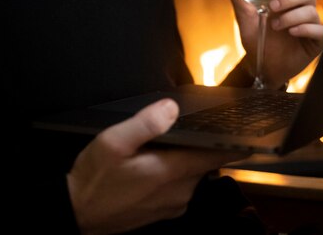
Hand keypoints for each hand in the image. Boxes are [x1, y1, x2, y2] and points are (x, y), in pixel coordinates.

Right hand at [67, 98, 241, 233]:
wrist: (75, 213)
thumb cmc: (94, 178)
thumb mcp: (114, 142)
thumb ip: (146, 123)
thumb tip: (171, 108)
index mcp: (171, 172)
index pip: (217, 155)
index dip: (234, 141)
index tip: (247, 128)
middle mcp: (179, 192)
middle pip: (204, 161)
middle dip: (200, 143)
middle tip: (185, 125)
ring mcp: (173, 204)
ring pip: (192, 173)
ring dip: (185, 158)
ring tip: (163, 142)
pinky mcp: (163, 211)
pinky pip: (180, 185)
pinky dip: (175, 172)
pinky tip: (153, 163)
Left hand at [221, 0, 322, 88]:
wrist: (259, 65)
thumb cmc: (255, 37)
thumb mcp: (243, 14)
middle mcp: (302, 9)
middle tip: (272, 7)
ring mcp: (311, 25)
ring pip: (311, 11)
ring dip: (291, 17)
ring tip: (275, 26)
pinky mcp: (316, 42)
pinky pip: (320, 30)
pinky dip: (305, 29)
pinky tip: (292, 32)